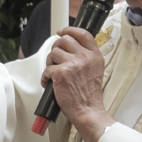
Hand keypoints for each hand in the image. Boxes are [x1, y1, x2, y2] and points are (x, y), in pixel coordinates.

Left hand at [43, 27, 113, 141]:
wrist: (88, 111)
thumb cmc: (89, 96)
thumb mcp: (95, 71)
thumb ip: (86, 58)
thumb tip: (72, 49)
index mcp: (95, 56)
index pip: (83, 34)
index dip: (70, 30)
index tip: (62, 31)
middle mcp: (85, 57)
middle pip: (65, 40)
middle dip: (57, 48)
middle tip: (55, 59)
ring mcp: (73, 64)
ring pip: (54, 52)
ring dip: (50, 62)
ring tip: (53, 73)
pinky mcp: (61, 73)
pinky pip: (47, 68)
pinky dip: (45, 76)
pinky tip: (49, 82)